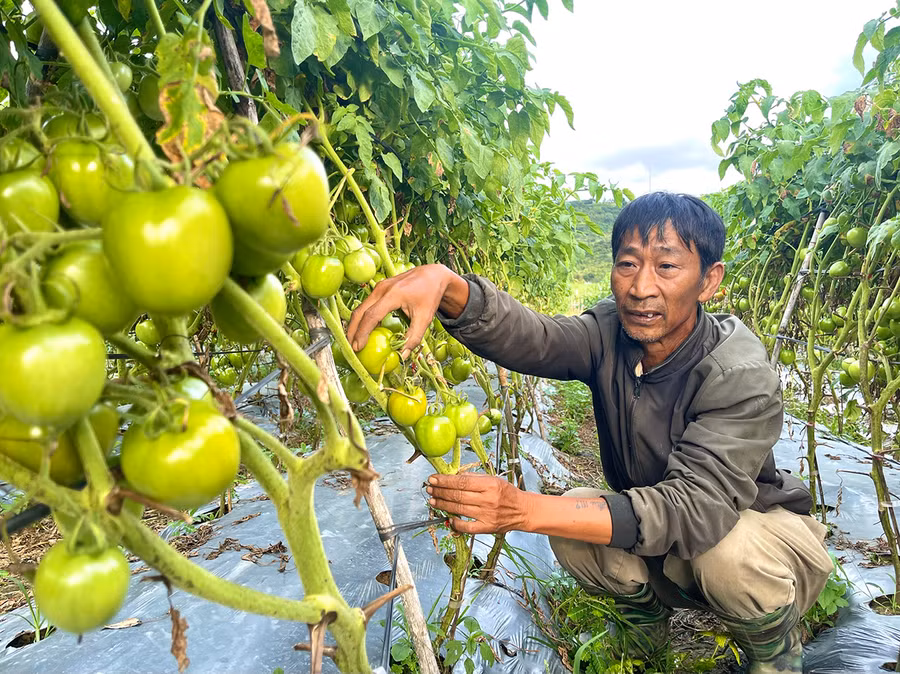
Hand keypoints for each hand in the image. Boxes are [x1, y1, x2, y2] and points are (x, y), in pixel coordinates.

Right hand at [346, 264, 467, 359]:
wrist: (433, 275)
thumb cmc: (430, 295)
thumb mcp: (425, 318)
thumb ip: (414, 337)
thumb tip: (402, 356)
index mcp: (393, 294)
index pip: (372, 316)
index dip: (363, 333)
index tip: (358, 348)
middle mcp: (382, 288)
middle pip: (360, 312)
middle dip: (353, 331)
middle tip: (351, 349)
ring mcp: (379, 287)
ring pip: (361, 308)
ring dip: (355, 325)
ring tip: (354, 342)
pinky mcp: (379, 288)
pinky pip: (366, 304)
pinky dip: (362, 318)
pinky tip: (364, 331)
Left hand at [426, 473, 529, 534]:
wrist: (523, 510)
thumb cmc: (508, 493)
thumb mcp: (494, 479)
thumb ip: (474, 478)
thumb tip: (454, 476)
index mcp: (490, 485)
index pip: (462, 482)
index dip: (445, 480)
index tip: (433, 478)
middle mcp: (488, 500)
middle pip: (458, 495)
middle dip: (440, 492)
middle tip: (429, 489)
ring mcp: (487, 515)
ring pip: (459, 509)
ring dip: (443, 505)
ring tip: (433, 501)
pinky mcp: (487, 528)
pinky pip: (467, 527)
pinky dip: (455, 523)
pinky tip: (447, 518)